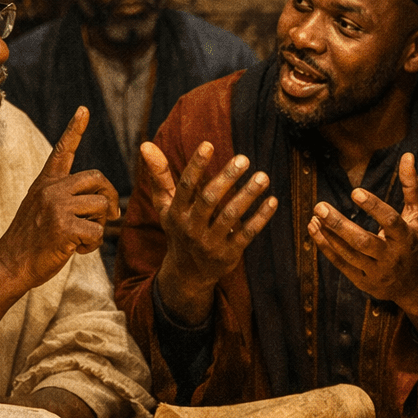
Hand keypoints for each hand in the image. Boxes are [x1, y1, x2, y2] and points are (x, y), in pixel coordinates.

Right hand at [0, 107, 119, 292]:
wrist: (10, 265)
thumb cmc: (31, 242)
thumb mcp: (41, 209)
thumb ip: (64, 198)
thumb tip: (102, 200)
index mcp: (45, 183)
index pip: (62, 151)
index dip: (75, 129)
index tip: (84, 109)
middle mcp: (51, 190)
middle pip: (98, 179)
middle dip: (111, 197)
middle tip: (112, 215)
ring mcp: (56, 207)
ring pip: (101, 208)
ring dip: (99, 227)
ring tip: (80, 238)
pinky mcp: (64, 227)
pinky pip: (98, 232)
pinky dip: (92, 246)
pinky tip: (75, 250)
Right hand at [141, 140, 277, 325]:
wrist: (188, 273)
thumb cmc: (179, 228)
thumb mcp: (165, 206)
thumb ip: (159, 176)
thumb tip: (145, 145)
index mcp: (176, 213)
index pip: (185, 186)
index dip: (196, 166)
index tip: (208, 145)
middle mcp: (191, 228)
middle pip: (209, 200)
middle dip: (226, 178)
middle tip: (244, 159)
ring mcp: (210, 242)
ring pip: (230, 216)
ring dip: (248, 195)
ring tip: (263, 176)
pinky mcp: (228, 254)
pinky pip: (246, 234)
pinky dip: (260, 218)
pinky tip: (272, 200)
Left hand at [306, 152, 417, 337]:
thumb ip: (412, 186)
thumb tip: (407, 155)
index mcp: (407, 238)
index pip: (390, 222)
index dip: (374, 207)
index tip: (355, 191)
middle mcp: (392, 257)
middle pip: (363, 242)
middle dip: (340, 225)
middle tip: (320, 206)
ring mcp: (377, 272)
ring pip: (349, 254)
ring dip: (329, 235)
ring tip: (315, 215)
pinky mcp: (363, 281)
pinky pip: (341, 264)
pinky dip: (326, 247)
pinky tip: (314, 230)